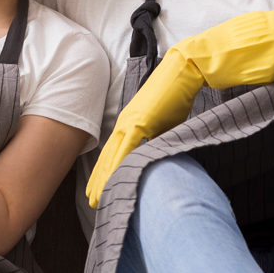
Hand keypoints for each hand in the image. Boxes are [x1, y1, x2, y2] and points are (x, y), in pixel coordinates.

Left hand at [85, 53, 204, 207]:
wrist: (182, 73)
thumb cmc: (175, 96)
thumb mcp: (163, 124)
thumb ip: (155, 139)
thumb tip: (155, 154)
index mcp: (128, 124)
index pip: (111, 152)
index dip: (103, 172)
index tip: (96, 189)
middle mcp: (124, 124)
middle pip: (106, 157)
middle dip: (98, 181)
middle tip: (91, 201)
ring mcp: (131, 122)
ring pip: (113, 155)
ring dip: (104, 177)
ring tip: (97, 196)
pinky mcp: (141, 121)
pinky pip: (128, 146)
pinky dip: (121, 162)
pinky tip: (115, 178)